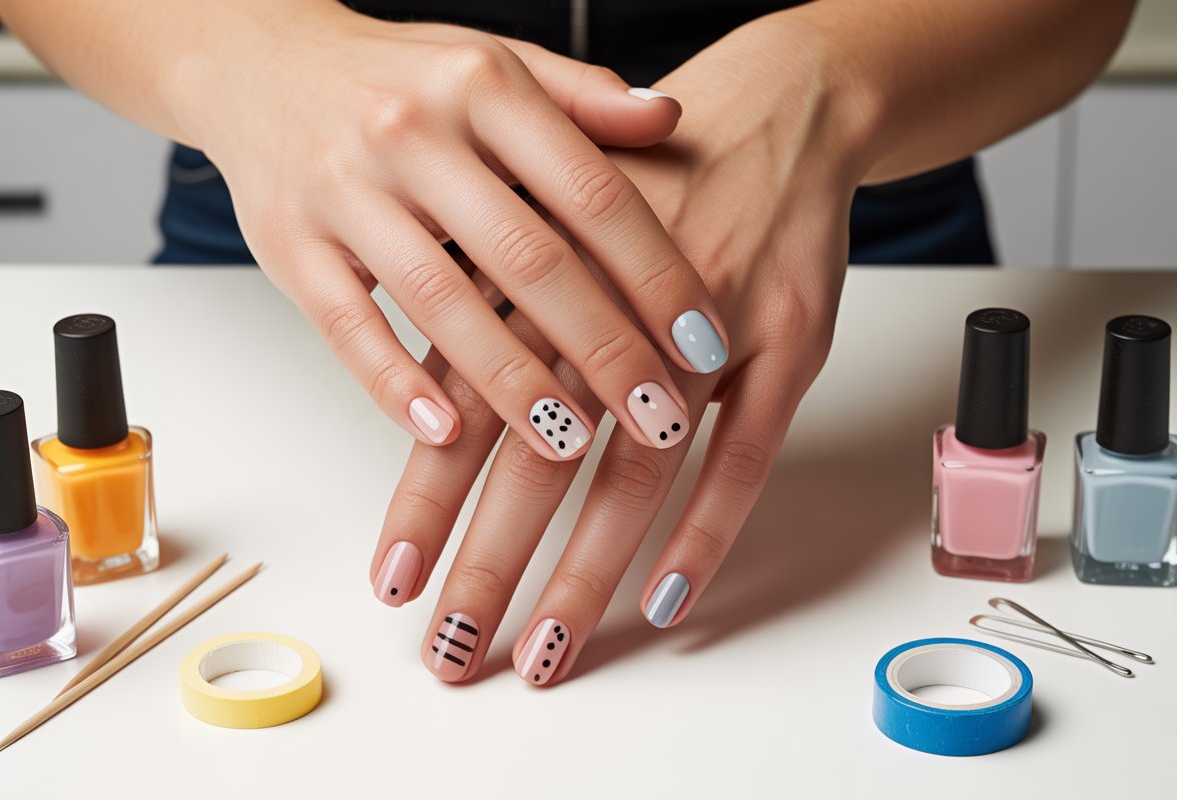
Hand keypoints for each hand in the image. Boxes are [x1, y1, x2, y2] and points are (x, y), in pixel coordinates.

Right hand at [186, 7, 728, 457]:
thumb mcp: (495, 63)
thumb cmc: (398, 78)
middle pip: (528, 258)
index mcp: (484, 85)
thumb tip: (669, 121)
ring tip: (570, 443)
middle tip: (658, 419)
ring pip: (440, 300)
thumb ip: (581, 100)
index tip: (704, 344)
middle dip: (602, 349)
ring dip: (510, 382)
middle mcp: (413, 132)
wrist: (261, 61)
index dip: (656, 275)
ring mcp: (344, 190)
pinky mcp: (287, 245)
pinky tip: (444, 434)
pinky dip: (395, 385)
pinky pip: (346, 327)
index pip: (592, 191)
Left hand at [370, 15, 864, 682]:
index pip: (464, 411)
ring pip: (634, 471)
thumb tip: (421, 406)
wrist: (770, 114)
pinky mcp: (782, 347)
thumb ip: (487, 310)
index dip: (426, 502)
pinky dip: (704, 530)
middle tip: (455, 655)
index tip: (394, 583)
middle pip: (538, 459)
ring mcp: (701, 334)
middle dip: (489, 566)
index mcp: (537, 281)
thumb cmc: (640, 187)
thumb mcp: (543, 225)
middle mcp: (609, 311)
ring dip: (587, 572)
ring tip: (547, 652)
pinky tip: (666, 597)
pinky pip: (742, 456)